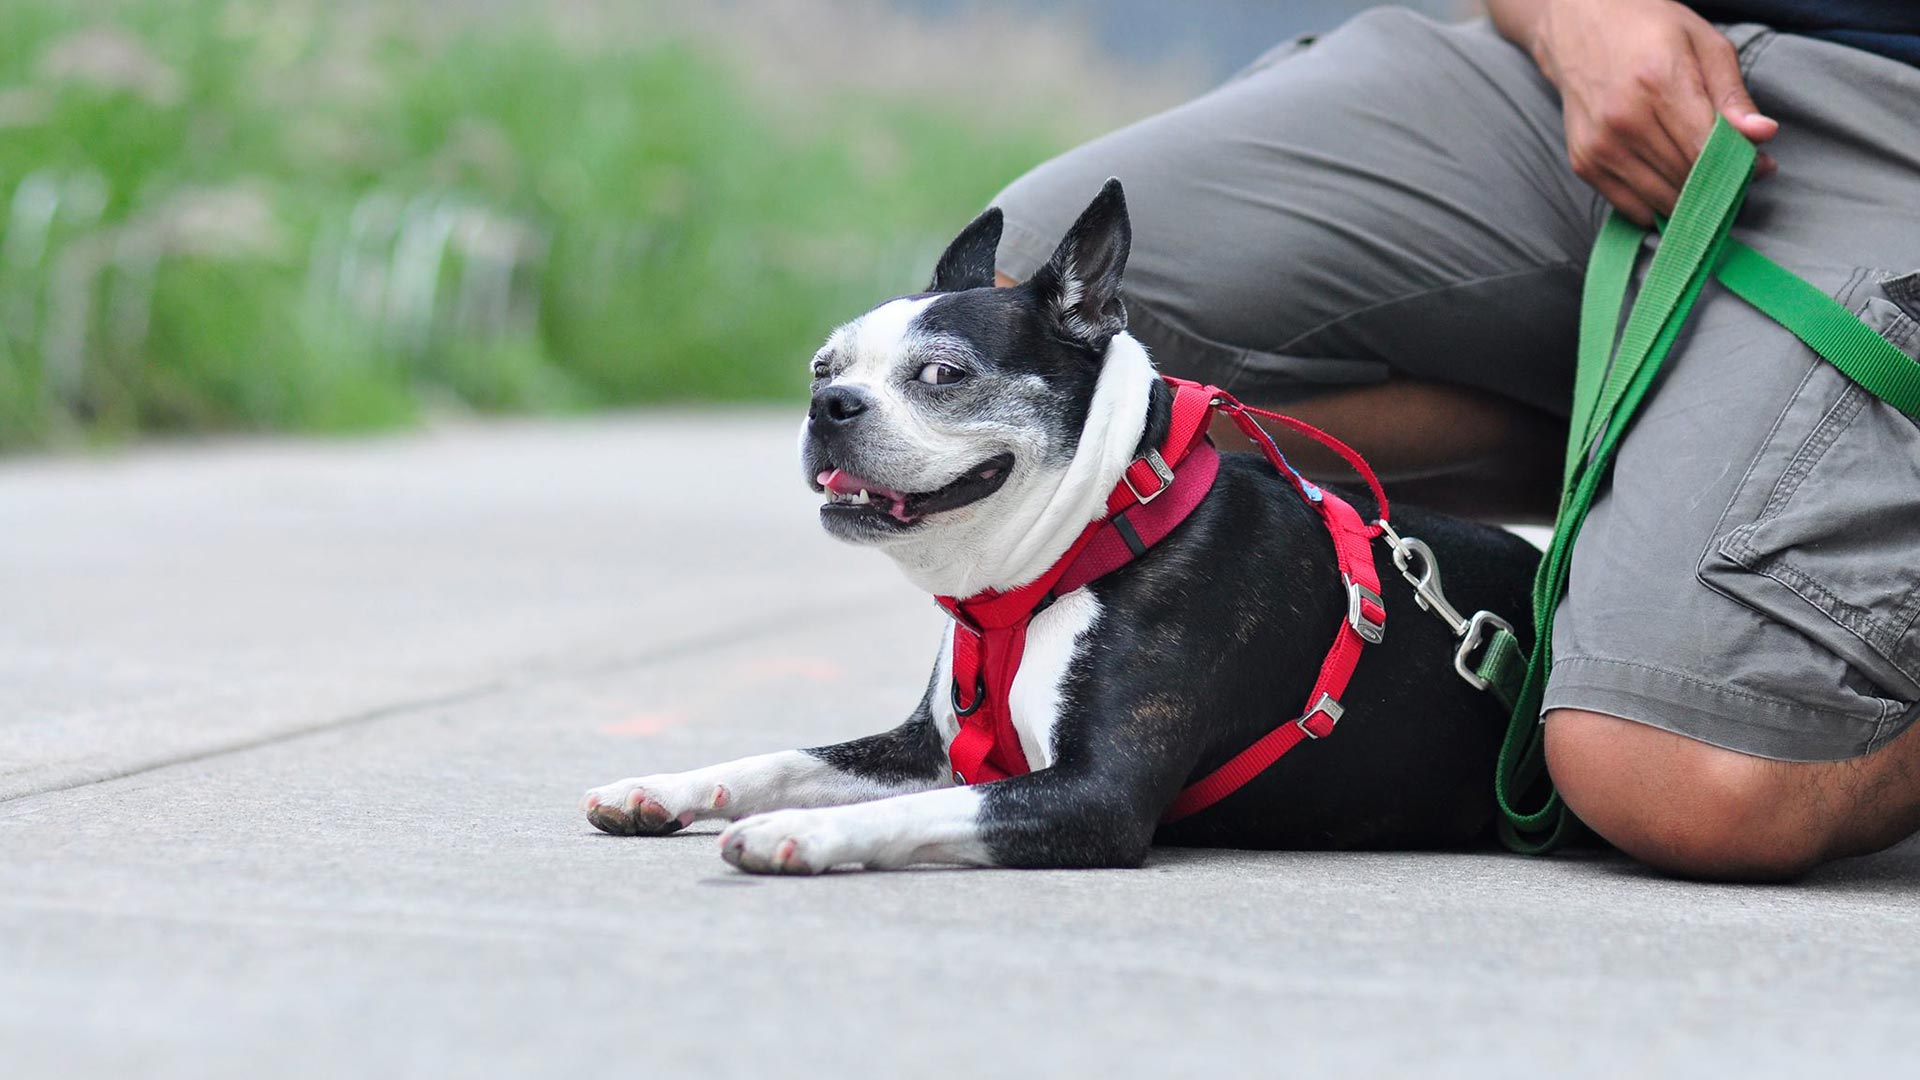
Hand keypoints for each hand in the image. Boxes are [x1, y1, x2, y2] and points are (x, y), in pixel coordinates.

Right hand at [1505, 0, 1777, 223]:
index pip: (1706, 151)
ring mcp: (1600, 146)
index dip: (1739, 168)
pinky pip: (1633, 208)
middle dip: (1719, 183)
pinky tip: (1668, 181)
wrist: (1579, 25)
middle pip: (1687, 179)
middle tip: (1734, 171)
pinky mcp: (1584, 164)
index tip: (1757, 168)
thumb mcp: (1704, 45)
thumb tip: (1763, 135)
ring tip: (1701, 176)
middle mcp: (1624, 120)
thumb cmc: (1649, 30)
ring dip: (1690, 198)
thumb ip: (1733, 95)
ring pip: (1662, 200)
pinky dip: (1658, 205)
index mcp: (1659, 83)